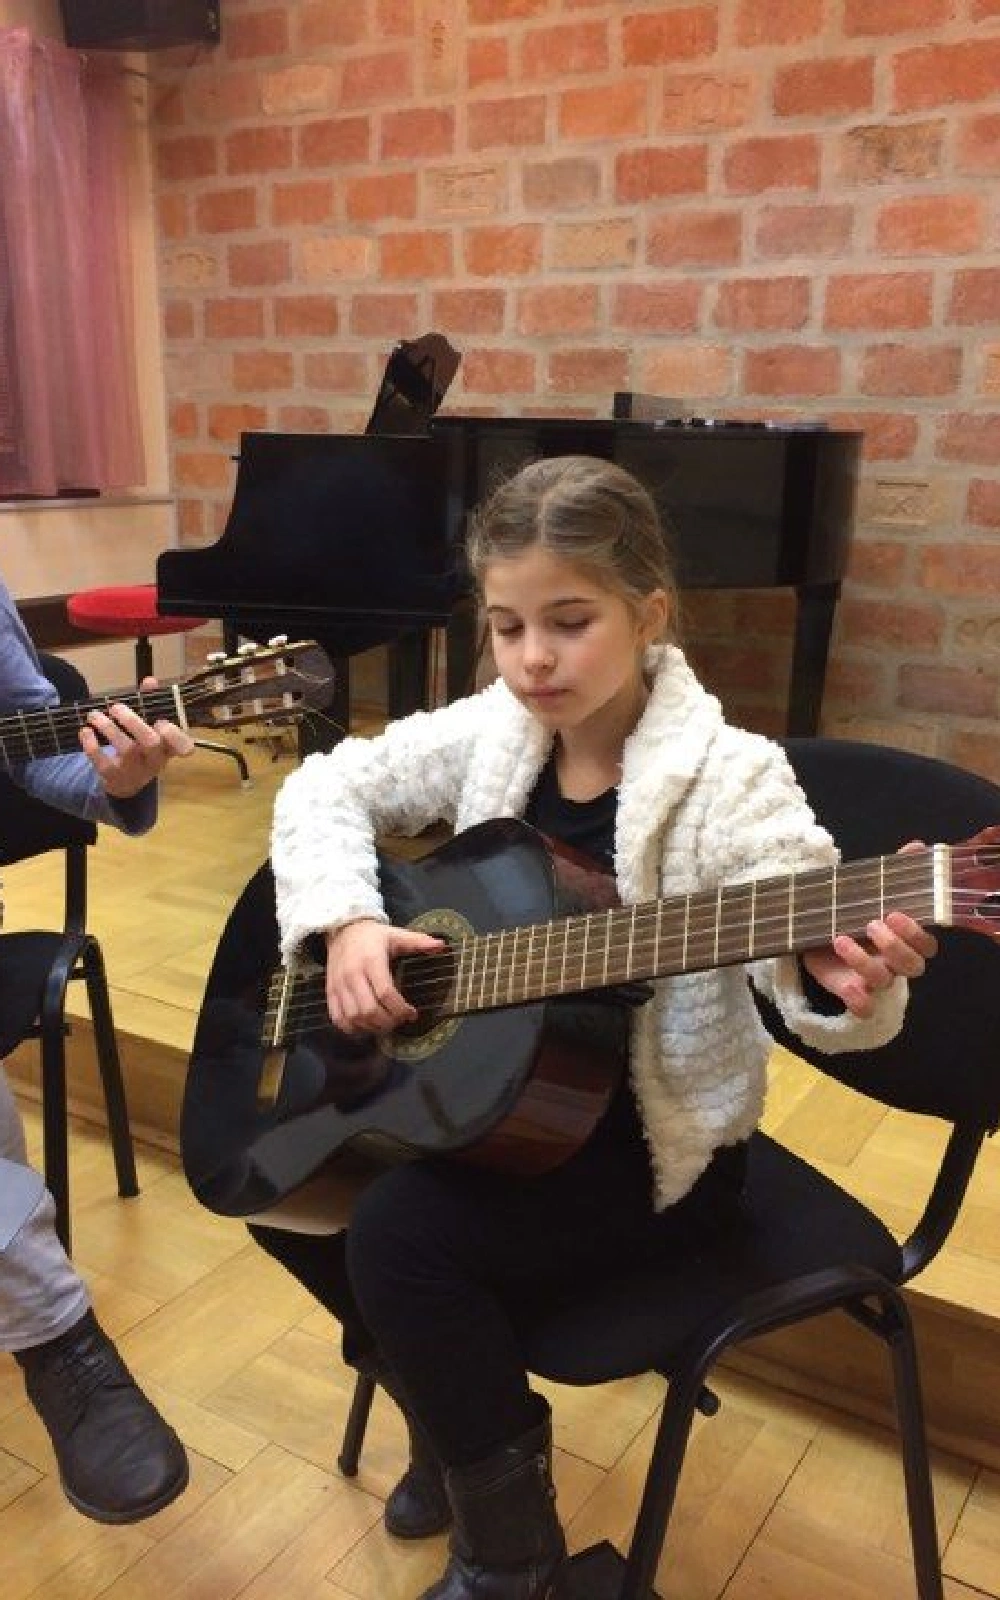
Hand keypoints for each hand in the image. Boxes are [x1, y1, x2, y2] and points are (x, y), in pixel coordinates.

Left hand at [78, 676, 194, 797]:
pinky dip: (92, 745)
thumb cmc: (142, 749)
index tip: (162, 722)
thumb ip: (150, 704)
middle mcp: (155, 760)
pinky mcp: (114, 776)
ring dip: (108, 729)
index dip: (175, 734)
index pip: (183, 745)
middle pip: (150, 742)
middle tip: (116, 707)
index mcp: (168, 747)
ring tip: (94, 715)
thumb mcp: (150, 729)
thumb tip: (150, 681)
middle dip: (133, 722)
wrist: (127, 783)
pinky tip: (86, 731)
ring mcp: (135, 770)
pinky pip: (102, 762)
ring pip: (126, 749)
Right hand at [326, 918, 444, 1034]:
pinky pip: (338, 1018)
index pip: (385, 992)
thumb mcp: (396, 935)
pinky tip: (366, 1026)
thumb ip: (418, 942)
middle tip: (400, 1021)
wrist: (342, 930)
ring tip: (386, 1024)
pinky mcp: (330, 992)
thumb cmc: (373, 936)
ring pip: (354, 1017)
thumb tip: (441, 946)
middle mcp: (353, 975)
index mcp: (372, 961)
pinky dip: (352, 1028)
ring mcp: (339, 985)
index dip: (400, 1008)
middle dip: (388, 1022)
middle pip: (369, 1009)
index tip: (412, 1013)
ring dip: (372, 1027)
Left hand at [800, 841, 937, 1017]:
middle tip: (871, 924)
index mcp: (902, 939)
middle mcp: (893, 962)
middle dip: (895, 946)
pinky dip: (859, 1000)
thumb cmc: (851, 914)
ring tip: (840, 938)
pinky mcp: (852, 992)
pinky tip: (849, 986)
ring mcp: (873, 979)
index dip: (916, 933)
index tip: (895, 913)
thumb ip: (894, 873)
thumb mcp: (867, 892)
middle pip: (913, 966)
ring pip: (884, 981)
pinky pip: (864, 1008)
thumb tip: (917, 846)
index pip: (927, 945)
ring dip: (864, 961)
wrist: (814, 935)